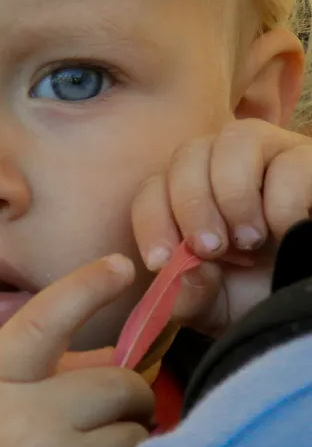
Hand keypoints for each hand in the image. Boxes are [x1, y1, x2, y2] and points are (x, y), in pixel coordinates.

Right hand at [0, 256, 154, 446]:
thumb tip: (114, 358)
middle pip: (118, 382)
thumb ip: (35, 379)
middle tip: (114, 413)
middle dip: (127, 396)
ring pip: (137, 434)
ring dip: (125, 445)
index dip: (82, 287)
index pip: (40, 322)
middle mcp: (25, 423)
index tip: (118, 264)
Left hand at [132, 119, 311, 335]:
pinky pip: (288, 161)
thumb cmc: (256, 293)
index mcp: (189, 196)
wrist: (303, 295)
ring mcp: (270, 155)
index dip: (150, 221)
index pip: (152, 188)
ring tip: (249, 241)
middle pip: (188, 155)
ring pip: (235, 140)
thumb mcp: (214, 306)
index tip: (159, 261)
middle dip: (191, 207)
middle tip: (211, 249)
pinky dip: (281, 201)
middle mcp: (223, 165)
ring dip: (233, 195)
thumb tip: (187, 268)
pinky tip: (286, 230)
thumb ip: (188, 295)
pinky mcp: (308, 160)